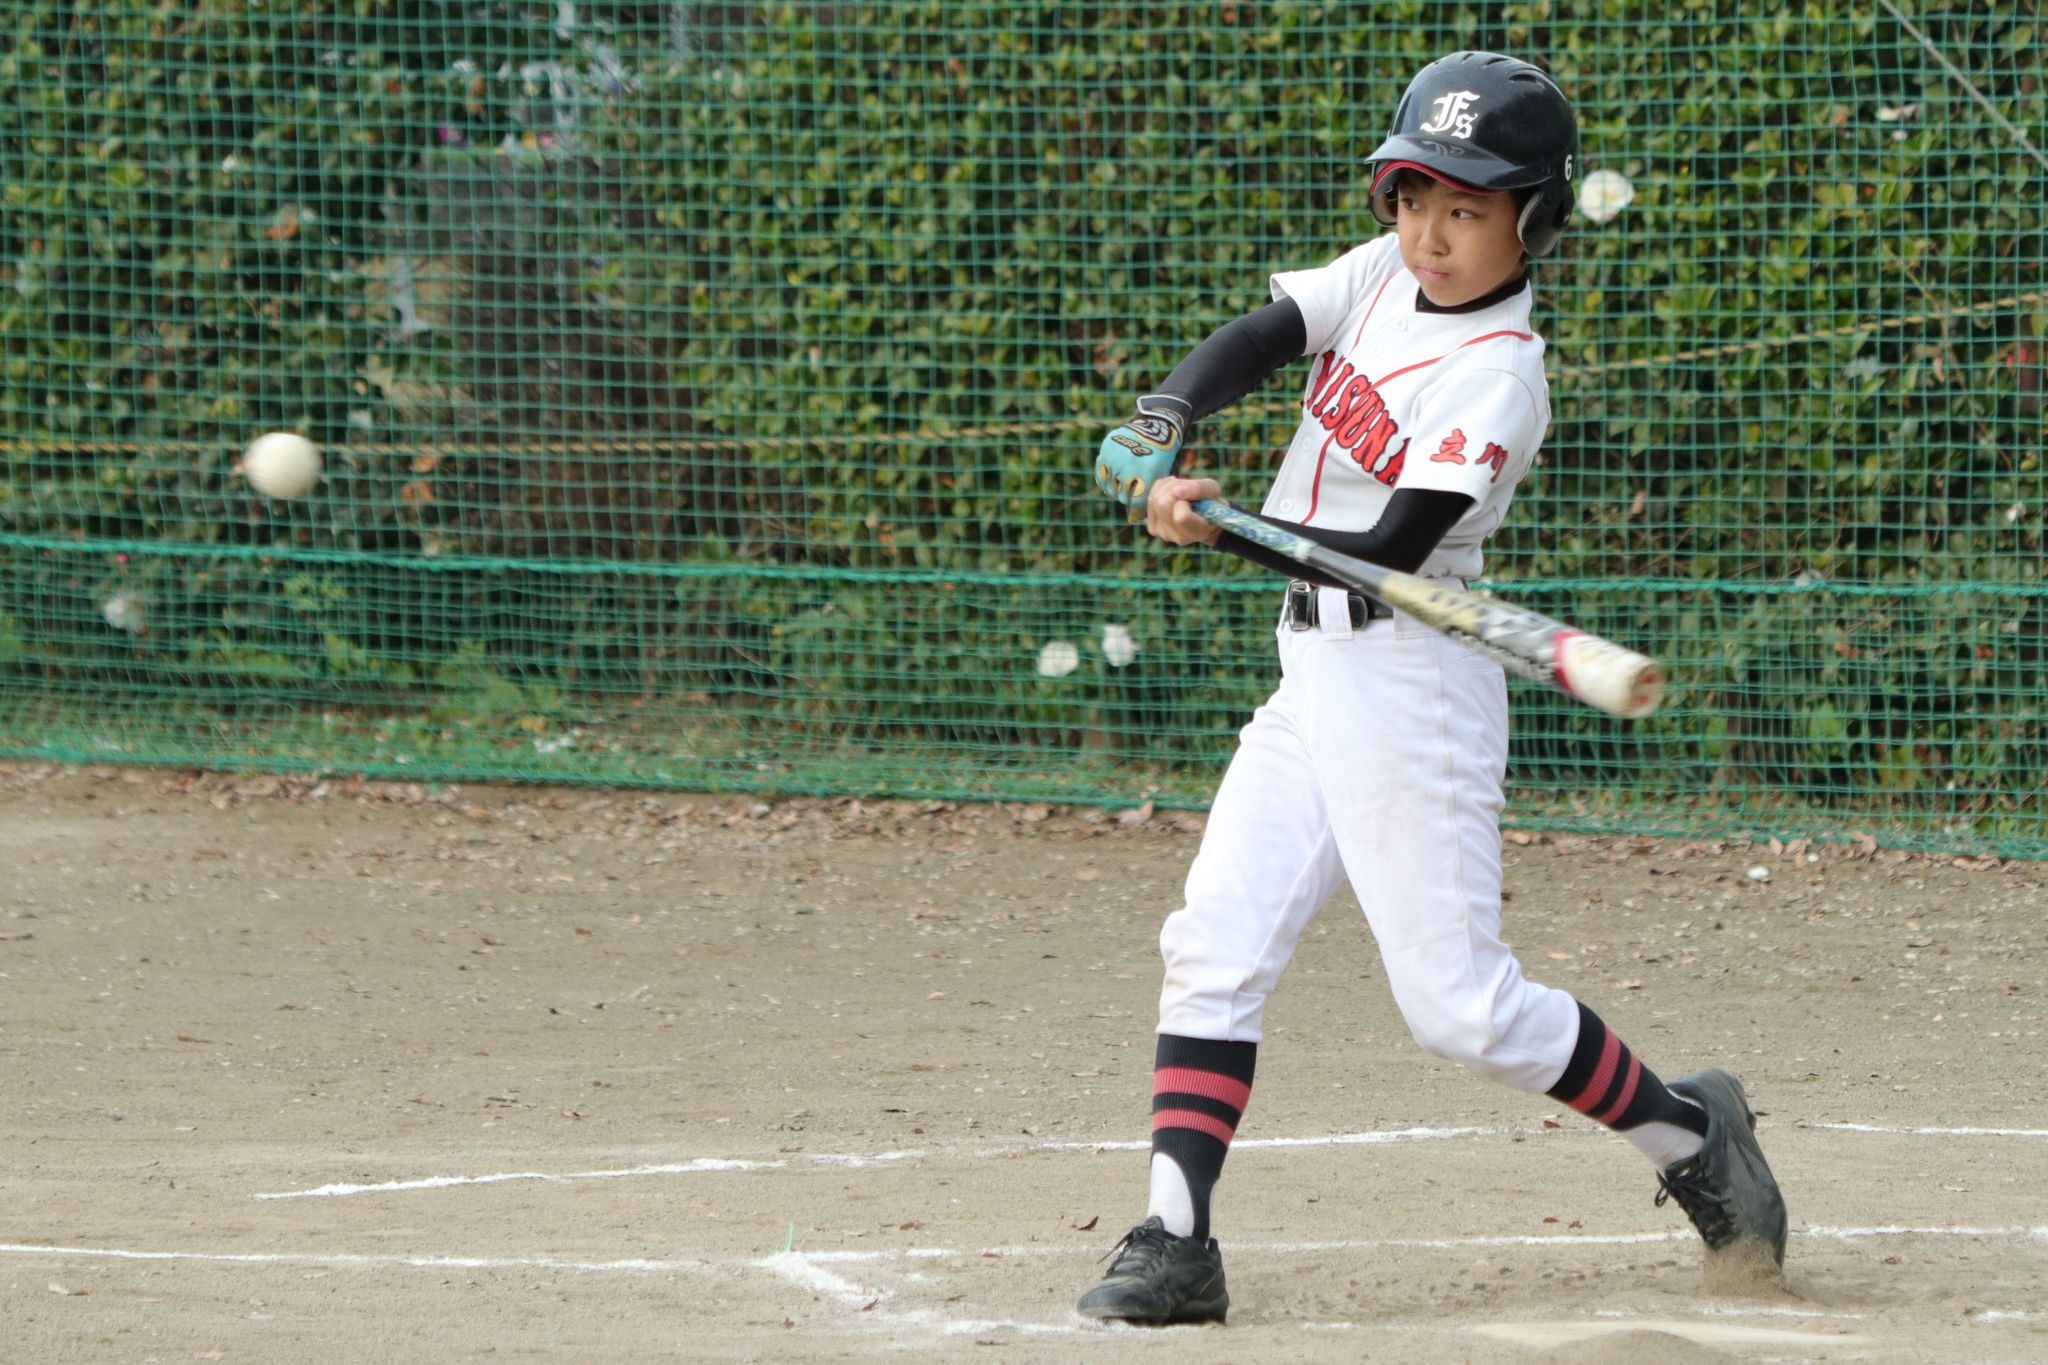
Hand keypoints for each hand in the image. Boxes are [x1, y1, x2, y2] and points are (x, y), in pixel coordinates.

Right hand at [1094, 395, 1187, 520]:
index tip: (1135, 516)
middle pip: (1122, 495)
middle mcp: (1129, 466)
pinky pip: (1101, 472)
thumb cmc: (1163, 452)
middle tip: (1129, 499)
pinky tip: (1112, 480)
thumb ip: (1152, 491)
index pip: (1136, 502)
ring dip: (1116, 490)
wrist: (1156, 424)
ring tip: (1122, 489)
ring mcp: (1116, 457)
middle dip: (1126, 499)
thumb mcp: (1163, 473)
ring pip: (1110, 485)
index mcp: (1146, 473)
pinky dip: (1106, 479)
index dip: (1136, 511)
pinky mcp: (1107, 449)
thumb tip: (1141, 513)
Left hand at [1144, 475, 1224, 546]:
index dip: (1183, 500)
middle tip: (1186, 488)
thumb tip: (1176, 491)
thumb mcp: (1213, 490)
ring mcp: (1165, 534)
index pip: (1181, 517)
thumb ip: (1199, 489)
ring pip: (1155, 500)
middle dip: (1173, 488)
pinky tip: (1171, 492)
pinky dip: (1159, 490)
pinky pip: (1150, 501)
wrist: (1203, 518)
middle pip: (1163, 504)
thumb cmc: (1210, 503)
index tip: (1191, 497)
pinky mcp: (1154, 529)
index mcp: (1199, 531)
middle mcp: (1180, 537)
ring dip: (1167, 487)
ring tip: (1180, 489)